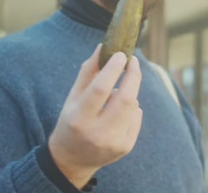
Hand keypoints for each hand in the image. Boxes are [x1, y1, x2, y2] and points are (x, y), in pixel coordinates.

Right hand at [48, 45, 142, 187]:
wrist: (72, 160)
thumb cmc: (71, 121)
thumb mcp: (72, 97)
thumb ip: (88, 72)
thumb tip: (103, 47)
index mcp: (79, 118)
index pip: (100, 89)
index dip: (113, 69)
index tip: (121, 54)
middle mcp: (97, 133)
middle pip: (125, 99)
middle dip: (133, 75)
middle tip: (133, 61)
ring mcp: (114, 143)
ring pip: (133, 107)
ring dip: (130, 91)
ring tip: (117, 91)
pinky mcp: (125, 147)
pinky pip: (136, 118)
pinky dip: (132, 107)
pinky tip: (119, 110)